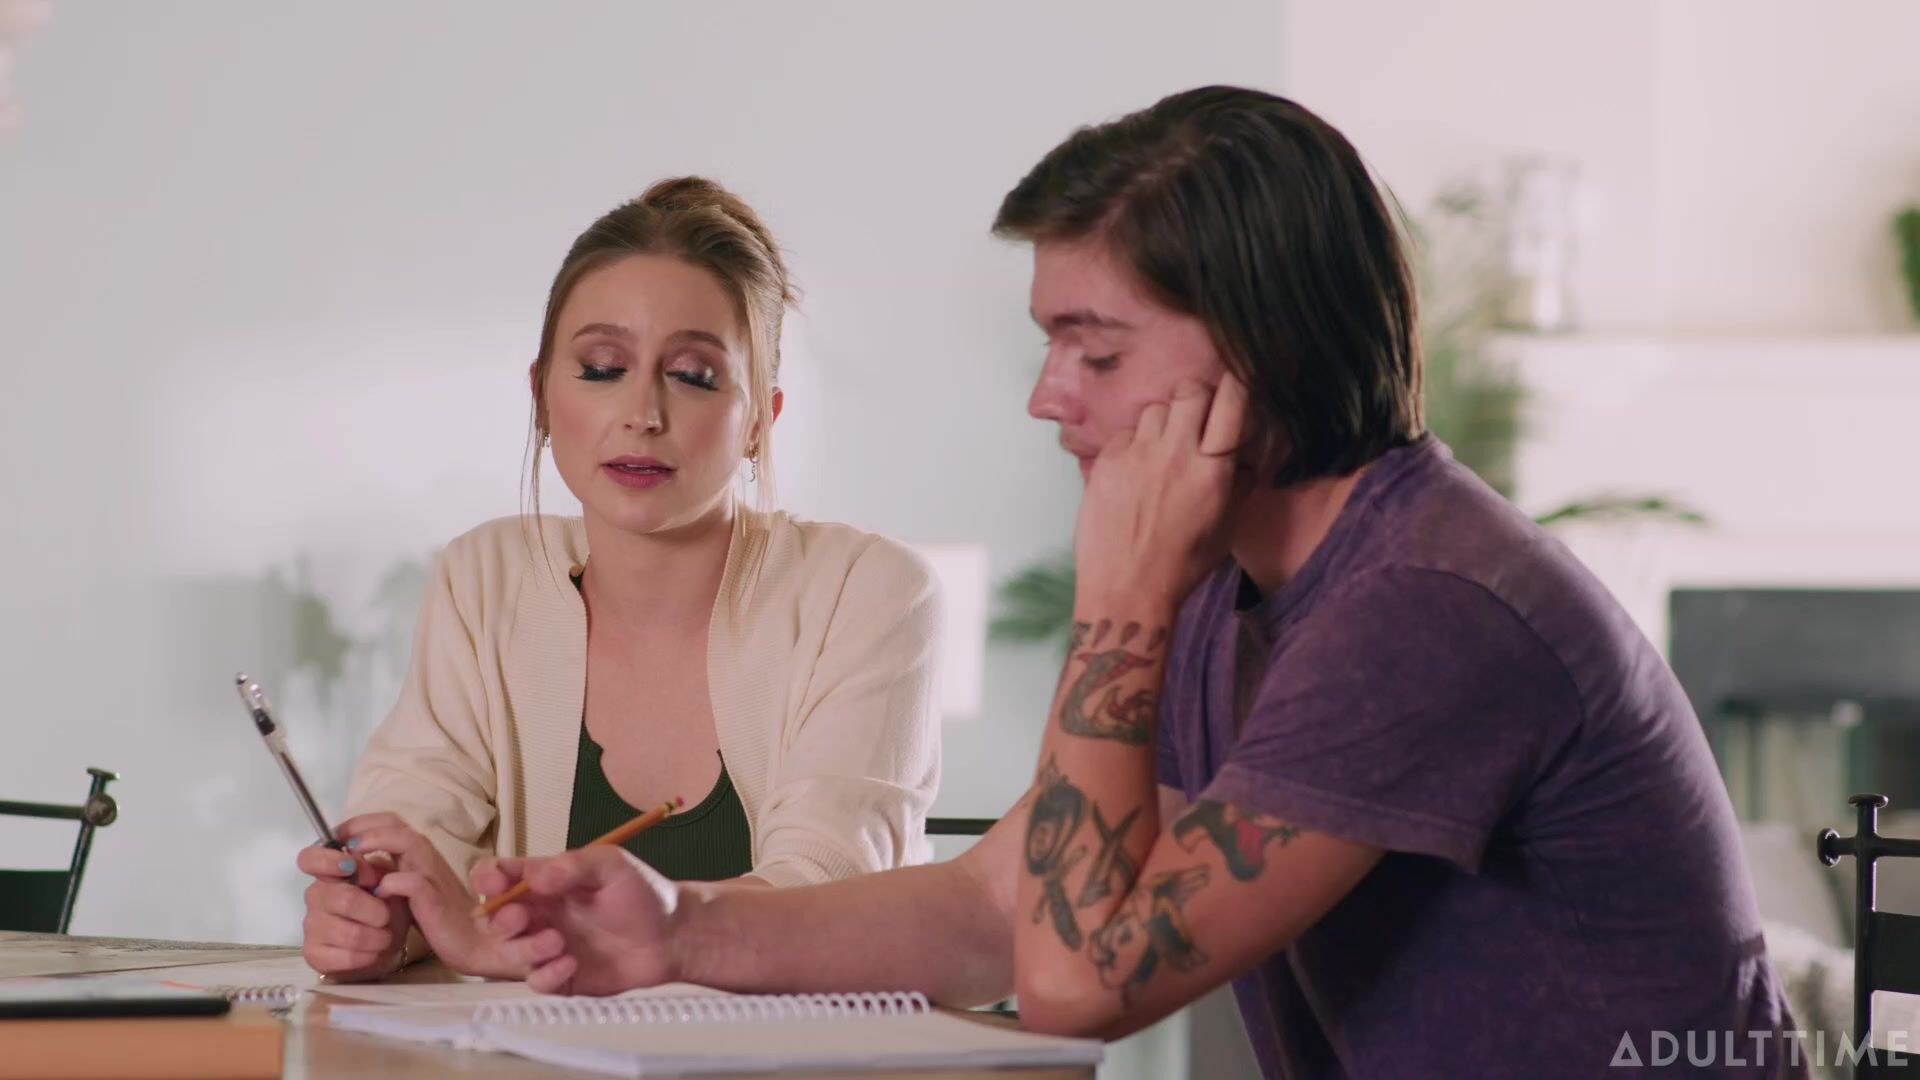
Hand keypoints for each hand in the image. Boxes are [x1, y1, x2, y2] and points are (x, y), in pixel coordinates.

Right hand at [296, 838, 409, 980]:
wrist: (388, 942)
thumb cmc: (388, 905)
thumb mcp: (391, 880)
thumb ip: (375, 867)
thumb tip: (360, 865)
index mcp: (332, 872)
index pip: (310, 858)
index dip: (327, 860)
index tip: (350, 867)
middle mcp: (316, 896)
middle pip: (344, 899)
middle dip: (377, 911)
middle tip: (387, 917)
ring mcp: (311, 925)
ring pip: (351, 933)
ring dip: (377, 937)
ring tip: (385, 937)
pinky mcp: (313, 953)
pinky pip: (346, 956)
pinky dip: (368, 956)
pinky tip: (372, 952)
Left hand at [338, 813, 522, 979]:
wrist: (471, 942)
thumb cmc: (438, 917)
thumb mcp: (411, 890)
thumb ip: (393, 872)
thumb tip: (359, 865)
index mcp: (421, 855)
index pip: (393, 823)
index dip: (364, 822)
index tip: (339, 834)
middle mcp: (428, 858)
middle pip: (399, 824)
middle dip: (366, 825)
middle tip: (340, 837)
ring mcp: (433, 877)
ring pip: (410, 842)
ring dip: (378, 840)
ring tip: (354, 851)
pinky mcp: (435, 900)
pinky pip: (413, 882)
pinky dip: (392, 881)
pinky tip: (377, 891)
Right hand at [473, 847, 681, 994]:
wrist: (673, 936)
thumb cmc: (642, 893)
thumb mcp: (611, 865)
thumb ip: (574, 865)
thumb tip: (536, 878)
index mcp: (545, 882)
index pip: (502, 877)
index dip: (488, 879)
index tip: (493, 885)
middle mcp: (540, 914)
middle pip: (496, 919)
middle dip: (499, 919)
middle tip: (519, 918)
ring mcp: (547, 948)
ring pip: (510, 953)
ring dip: (524, 948)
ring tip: (556, 941)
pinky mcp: (561, 977)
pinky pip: (536, 982)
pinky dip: (545, 975)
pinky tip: (569, 963)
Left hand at [1074, 375, 1248, 604]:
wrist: (1126, 588)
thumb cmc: (1183, 565)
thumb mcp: (1226, 527)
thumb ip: (1240, 483)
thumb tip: (1247, 453)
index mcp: (1213, 469)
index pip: (1231, 401)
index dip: (1236, 385)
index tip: (1235, 387)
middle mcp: (1176, 453)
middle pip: (1190, 390)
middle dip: (1197, 396)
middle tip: (1195, 415)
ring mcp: (1137, 453)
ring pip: (1155, 408)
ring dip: (1164, 420)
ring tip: (1162, 447)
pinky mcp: (1107, 460)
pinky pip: (1126, 432)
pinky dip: (1134, 443)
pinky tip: (1135, 469)